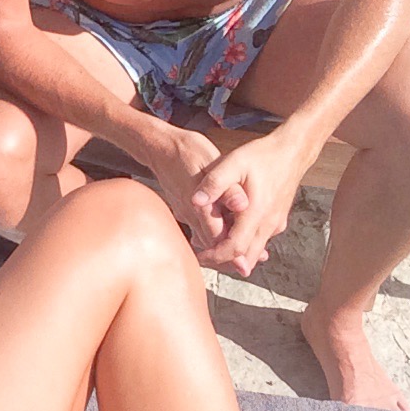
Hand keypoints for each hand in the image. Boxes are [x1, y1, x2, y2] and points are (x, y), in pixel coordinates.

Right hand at [141, 125, 248, 250]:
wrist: (160, 147)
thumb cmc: (187, 151)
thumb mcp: (211, 163)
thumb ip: (227, 187)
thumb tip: (243, 204)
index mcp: (200, 205)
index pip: (218, 238)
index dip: (233, 252)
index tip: (248, 261)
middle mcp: (191, 214)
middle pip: (211, 244)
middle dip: (230, 255)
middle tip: (249, 263)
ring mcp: (184, 213)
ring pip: (204, 238)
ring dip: (221, 246)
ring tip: (242, 252)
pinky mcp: (182, 209)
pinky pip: (199, 228)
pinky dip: (212, 234)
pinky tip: (223, 231)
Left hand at [192, 134, 307, 276]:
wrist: (293, 151)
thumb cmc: (262, 156)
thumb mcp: (233, 163)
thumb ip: (214, 183)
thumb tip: (194, 202)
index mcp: (256, 212)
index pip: (235, 249)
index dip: (215, 257)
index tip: (199, 256)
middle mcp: (269, 223)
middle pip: (245, 257)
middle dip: (223, 261)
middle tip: (201, 256)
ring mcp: (275, 223)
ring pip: (254, 250)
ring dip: (234, 253)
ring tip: (210, 245)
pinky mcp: (277, 219)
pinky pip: (260, 240)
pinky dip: (245, 243)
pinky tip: (229, 232)